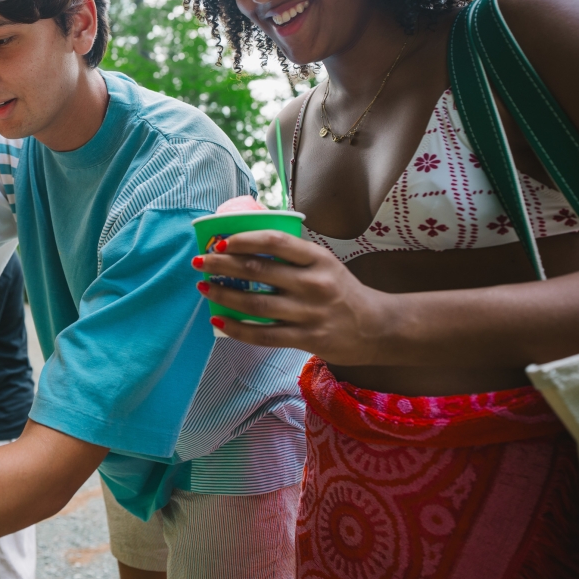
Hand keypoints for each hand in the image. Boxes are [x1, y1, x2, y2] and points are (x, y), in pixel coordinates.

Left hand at [191, 230, 389, 364]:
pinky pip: (263, 335)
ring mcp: (310, 313)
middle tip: (200, 262)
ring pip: (256, 304)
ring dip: (224, 295)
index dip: (244, 239)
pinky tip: (218, 320)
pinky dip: (237, 328)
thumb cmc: (341, 290)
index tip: (220, 241)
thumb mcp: (325, 263)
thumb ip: (293, 255)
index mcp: (318, 258)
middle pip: (258, 270)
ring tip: (203, 288)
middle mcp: (314, 283)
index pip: (276, 241)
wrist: (378, 327)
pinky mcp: (306, 338)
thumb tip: (244, 242)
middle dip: (222, 264)